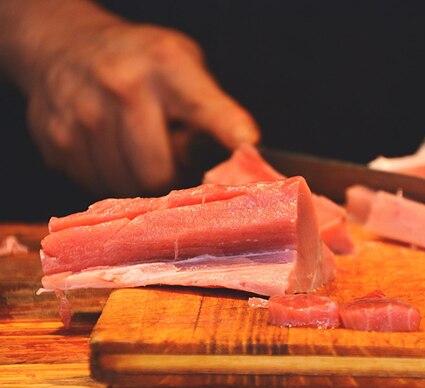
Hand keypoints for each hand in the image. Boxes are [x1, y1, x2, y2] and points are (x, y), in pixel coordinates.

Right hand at [25, 20, 258, 195]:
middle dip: (173, 178)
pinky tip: (114, 153)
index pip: (203, 106)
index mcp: (166, 65)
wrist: (63, 45)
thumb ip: (208, 108)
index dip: (227, 128)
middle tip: (175, 163)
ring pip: (127, 185)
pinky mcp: (58, 141)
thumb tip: (233, 159)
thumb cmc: (138, 62)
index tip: (246, 143)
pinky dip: (112, 179)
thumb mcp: (182, 65)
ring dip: (141, 181)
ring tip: (142, 152)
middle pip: (159, 171)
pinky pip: (96, 184)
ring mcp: (84, 115)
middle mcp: (123, 86)